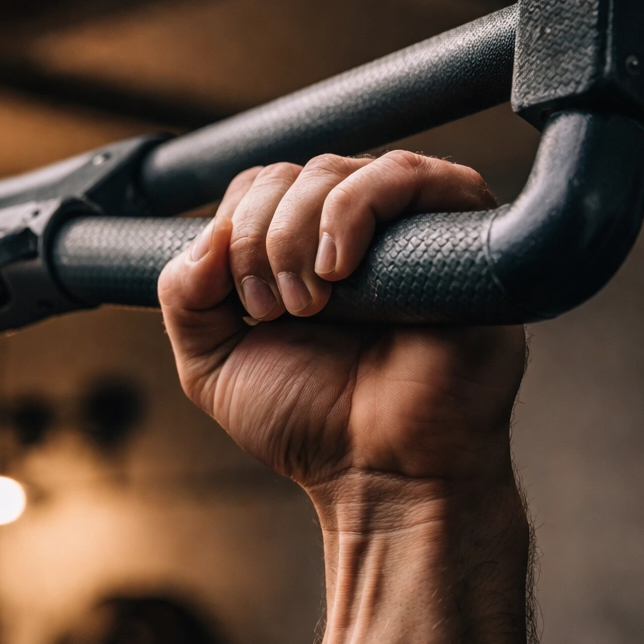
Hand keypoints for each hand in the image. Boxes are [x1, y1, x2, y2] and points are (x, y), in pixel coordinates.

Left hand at [158, 151, 525, 500]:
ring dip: (298, 232)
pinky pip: (408, 176)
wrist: (382, 473)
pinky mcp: (459, 234)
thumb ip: (184, 297)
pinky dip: (355, 210)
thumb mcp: (211, 365)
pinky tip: (340, 270)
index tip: (243, 304)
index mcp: (295, 252)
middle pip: (287, 175)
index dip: (232, 232)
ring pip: (334, 171)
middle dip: (259, 239)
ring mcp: (404, 230)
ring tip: (310, 303)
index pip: (252, 189)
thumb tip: (203, 236)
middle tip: (276, 310)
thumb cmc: (311, 424)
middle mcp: (350, 233)